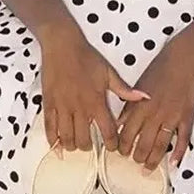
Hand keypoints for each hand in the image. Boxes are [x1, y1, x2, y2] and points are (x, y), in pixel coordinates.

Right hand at [38, 22, 149, 153]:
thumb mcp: (108, 73)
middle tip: (90, 145)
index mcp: (97, 101)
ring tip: (75, 144)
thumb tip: (144, 97)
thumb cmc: (86, 57)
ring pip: (66, 137)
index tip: (112, 148)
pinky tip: (56, 145)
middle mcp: (80, 108)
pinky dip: (52, 140)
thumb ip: (124, 90)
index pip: (108, 131)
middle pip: (84, 140)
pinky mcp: (49, 104)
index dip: (111, 144)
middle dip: (88, 147)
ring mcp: (63, 107)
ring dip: (71, 145)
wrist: (62, 45)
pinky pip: (49, 128)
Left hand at [115, 37, 193, 169]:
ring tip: (148, 167)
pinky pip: (183, 139)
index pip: (126, 133)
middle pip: (143, 143)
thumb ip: (129, 106)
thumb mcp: (138, 85)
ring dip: (153, 159)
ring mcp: (172, 117)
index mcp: (140, 106)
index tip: (120, 152)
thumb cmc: (159, 70)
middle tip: (134, 161)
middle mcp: (155, 114)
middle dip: (136, 156)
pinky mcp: (187, 117)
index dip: (122, 146)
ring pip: (161, 145)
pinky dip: (179, 152)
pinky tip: (174, 162)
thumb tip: (119, 124)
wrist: (183, 59)